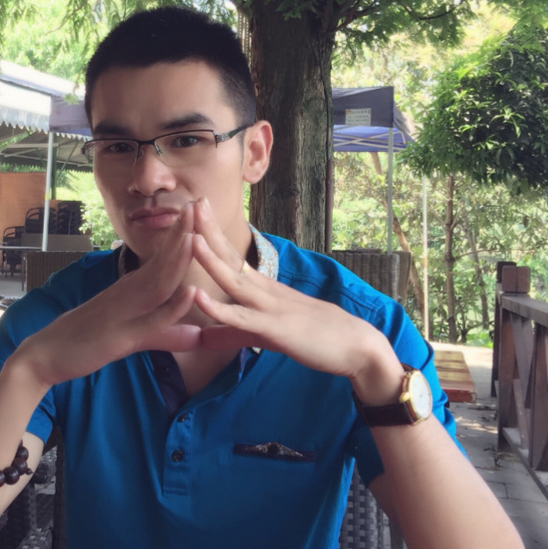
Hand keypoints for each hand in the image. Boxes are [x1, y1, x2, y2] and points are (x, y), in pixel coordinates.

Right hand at [12, 203, 202, 386]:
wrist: (47, 354)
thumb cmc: (89, 341)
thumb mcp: (133, 337)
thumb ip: (165, 335)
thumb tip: (196, 336)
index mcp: (133, 288)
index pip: (162, 257)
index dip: (181, 234)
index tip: (200, 210)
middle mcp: (130, 293)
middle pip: (163, 260)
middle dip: (183, 233)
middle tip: (201, 203)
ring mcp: (125, 311)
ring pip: (160, 282)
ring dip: (179, 259)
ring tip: (198, 235)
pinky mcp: (122, 334)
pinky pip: (152, 318)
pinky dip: (173, 306)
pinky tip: (191, 292)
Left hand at [190, 199, 402, 401]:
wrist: (357, 348)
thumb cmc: (316, 339)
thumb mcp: (265, 335)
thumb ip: (231, 334)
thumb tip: (201, 338)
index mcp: (264, 289)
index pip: (234, 256)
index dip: (213, 235)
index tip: (196, 210)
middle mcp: (266, 291)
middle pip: (232, 257)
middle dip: (210, 230)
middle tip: (192, 200)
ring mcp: (271, 308)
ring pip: (234, 280)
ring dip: (211, 258)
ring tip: (190, 236)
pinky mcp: (274, 329)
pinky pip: (242, 318)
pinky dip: (218, 309)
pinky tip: (198, 297)